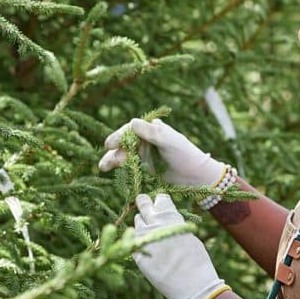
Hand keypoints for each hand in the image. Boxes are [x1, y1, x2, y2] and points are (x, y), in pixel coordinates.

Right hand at [99, 118, 226, 186]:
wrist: (195, 176)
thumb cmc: (184, 154)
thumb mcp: (168, 140)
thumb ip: (151, 132)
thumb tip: (132, 122)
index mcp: (152, 128)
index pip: (131, 128)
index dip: (120, 136)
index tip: (111, 144)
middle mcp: (146, 139)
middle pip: (125, 142)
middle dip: (114, 150)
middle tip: (106, 160)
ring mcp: (144, 153)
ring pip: (124, 154)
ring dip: (113, 159)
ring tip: (103, 167)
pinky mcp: (144, 167)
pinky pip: (129, 165)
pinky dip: (120, 168)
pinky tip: (112, 171)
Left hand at [132, 193, 229, 298]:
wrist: (191, 283)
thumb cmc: (196, 259)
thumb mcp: (187, 235)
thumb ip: (173, 224)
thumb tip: (165, 219)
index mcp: (169, 217)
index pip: (160, 199)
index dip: (160, 201)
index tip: (159, 203)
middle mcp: (154, 223)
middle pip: (143, 204)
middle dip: (144, 202)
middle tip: (143, 202)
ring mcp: (143, 238)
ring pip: (136, 222)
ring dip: (142, 223)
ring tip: (149, 229)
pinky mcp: (136, 254)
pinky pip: (133, 241)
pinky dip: (138, 240)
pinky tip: (148, 246)